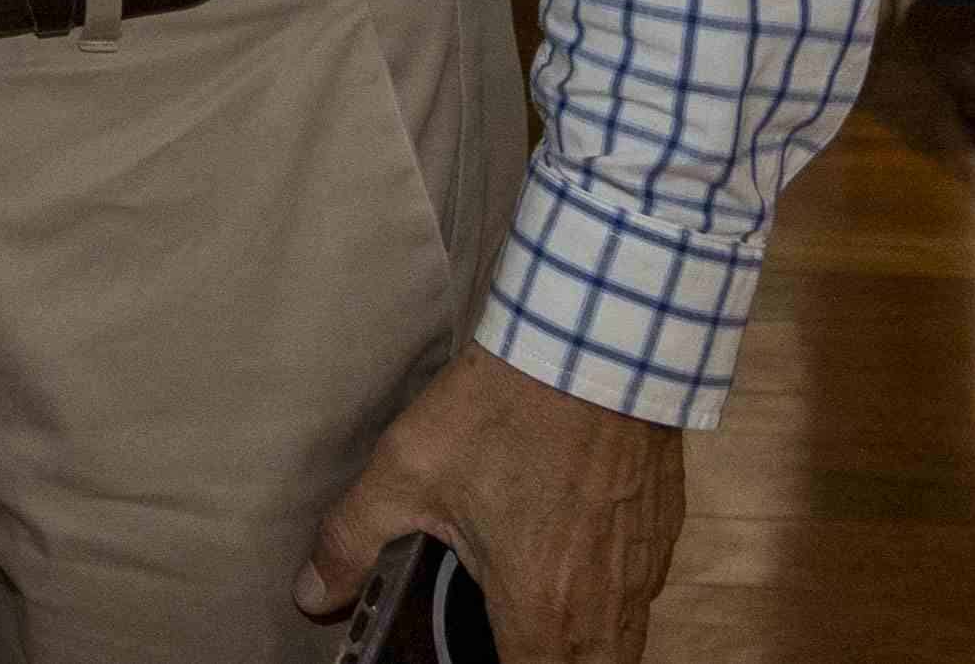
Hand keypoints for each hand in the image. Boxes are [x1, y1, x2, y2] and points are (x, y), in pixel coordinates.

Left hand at [300, 348, 686, 663]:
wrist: (594, 343)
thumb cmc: (503, 409)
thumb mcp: (406, 470)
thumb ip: (353, 540)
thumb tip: (312, 593)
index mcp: (540, 608)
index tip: (473, 654)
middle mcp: (603, 606)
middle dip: (546, 663)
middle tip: (505, 640)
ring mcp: (642, 572)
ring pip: (622, 645)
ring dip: (582, 644)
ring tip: (537, 616)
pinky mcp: (663, 535)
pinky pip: (640, 596)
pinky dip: (611, 600)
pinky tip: (576, 564)